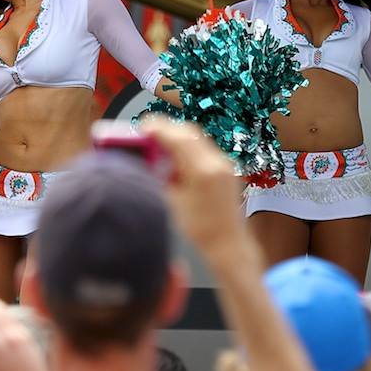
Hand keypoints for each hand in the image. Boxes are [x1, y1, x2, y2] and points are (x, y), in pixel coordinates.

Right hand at [141, 120, 245, 258]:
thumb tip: (146, 157)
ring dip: (177, 137)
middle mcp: (217, 163)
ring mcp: (225, 164)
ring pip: (197, 138)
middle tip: (147, 133)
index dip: (158, 129)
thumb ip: (159, 176)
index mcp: (203, 171)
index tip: (143, 126)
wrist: (227, 244)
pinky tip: (175, 159)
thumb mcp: (171, 202)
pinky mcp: (227, 168)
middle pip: (189, 132)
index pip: (178, 138)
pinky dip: (187, 147)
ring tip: (159, 146)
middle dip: (166, 129)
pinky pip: (204, 148)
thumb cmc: (201, 230)